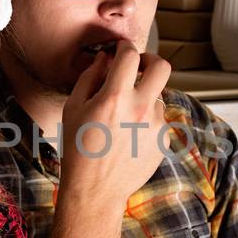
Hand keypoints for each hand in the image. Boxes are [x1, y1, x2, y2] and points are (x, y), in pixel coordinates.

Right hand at [60, 41, 172, 207]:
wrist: (95, 189)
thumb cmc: (78, 149)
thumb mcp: (73, 108)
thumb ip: (90, 77)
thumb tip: (105, 58)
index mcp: (115, 98)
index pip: (130, 55)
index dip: (125, 48)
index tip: (121, 51)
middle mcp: (140, 109)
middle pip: (162, 66)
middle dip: (150, 61)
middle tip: (139, 67)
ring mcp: (156, 125)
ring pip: (158, 95)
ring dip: (144, 97)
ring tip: (123, 117)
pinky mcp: (164, 140)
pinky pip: (159, 119)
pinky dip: (147, 120)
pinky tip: (129, 136)